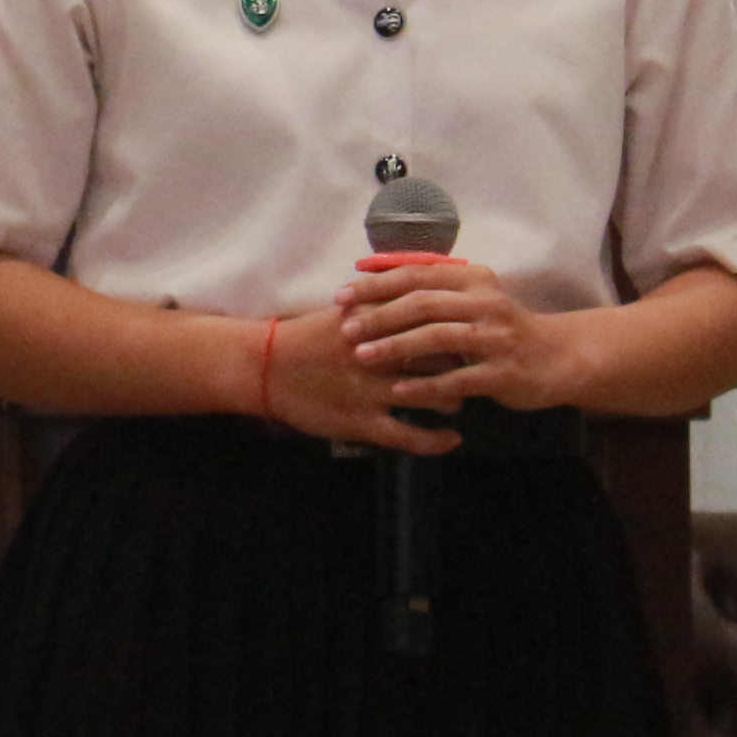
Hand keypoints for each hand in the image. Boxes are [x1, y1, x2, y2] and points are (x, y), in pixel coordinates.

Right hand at [250, 296, 465, 452]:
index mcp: (372, 321)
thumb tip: (422, 296)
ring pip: (430, 395)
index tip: (468, 333)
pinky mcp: (361, 422)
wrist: (265, 367)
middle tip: (471, 369)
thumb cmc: (307, 338)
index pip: (430, 319)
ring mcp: (369, 390)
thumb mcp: (346, 311)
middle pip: (439, 356)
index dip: (455, 328)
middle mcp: (375, 354)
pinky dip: (436, 440)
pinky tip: (453, 440)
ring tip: (460, 402)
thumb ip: (382, 303)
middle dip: (461, 364)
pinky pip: (409, 436)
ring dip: (453, 399)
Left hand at [331, 255, 571, 411]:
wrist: (559, 356)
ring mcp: (496, 338)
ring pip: (437, 338)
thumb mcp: (475, 298)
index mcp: (473, 280)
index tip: (342, 295)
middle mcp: (485, 303)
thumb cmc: (503, 328)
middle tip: (346, 327)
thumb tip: (376, 272)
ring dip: (396, 347)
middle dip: (380, 315)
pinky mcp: (503, 372)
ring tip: (362, 356)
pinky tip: (398, 392)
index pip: (417, 274)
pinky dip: (425, 385)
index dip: (377, 283)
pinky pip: (458, 379)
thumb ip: (434, 287)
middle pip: (423, 304)